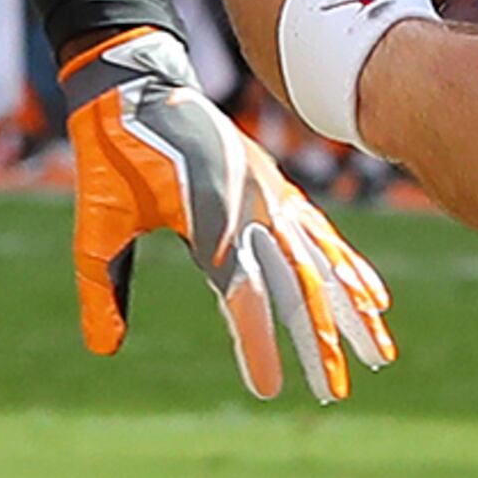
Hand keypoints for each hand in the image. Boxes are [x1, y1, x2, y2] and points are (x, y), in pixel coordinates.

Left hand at [63, 26, 394, 401]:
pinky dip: (350, 268)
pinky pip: (321, 235)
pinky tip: (374, 299)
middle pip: (297, 285)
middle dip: (320, 343)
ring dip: (352, 311)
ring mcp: (271, 195)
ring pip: (322, 262)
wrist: (137, 84)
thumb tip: (104, 349)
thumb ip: (101, 285)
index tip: (271, 390)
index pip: (244, 295)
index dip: (259, 344)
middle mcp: (251, 208)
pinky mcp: (276, 187)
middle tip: (336, 393)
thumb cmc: (111, 154)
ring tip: (381, 354)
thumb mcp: (96, 222)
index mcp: (210, 219)